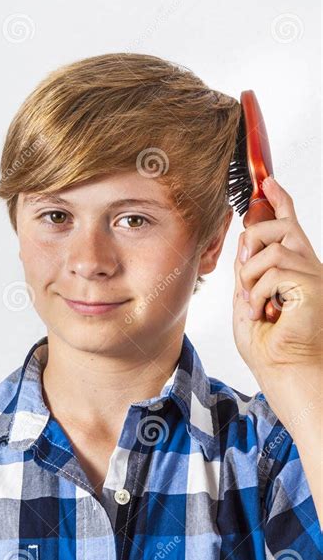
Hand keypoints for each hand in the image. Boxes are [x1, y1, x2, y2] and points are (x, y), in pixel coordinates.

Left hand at [233, 176, 321, 429]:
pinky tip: (264, 313)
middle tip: (245, 268)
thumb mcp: (249, 301)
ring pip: (269, 248)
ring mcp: (314, 276)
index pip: (289, 225)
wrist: (286, 376)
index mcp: (295, 271)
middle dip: (253, 238)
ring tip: (256, 306)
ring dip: (250, 278)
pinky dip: (257, 292)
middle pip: (280, 226)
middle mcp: (309, 268)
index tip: (268, 183)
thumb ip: (249, 271)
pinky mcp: (312, 286)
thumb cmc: (271, 348)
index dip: (280, 201)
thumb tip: (245, 242)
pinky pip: (272, 269)